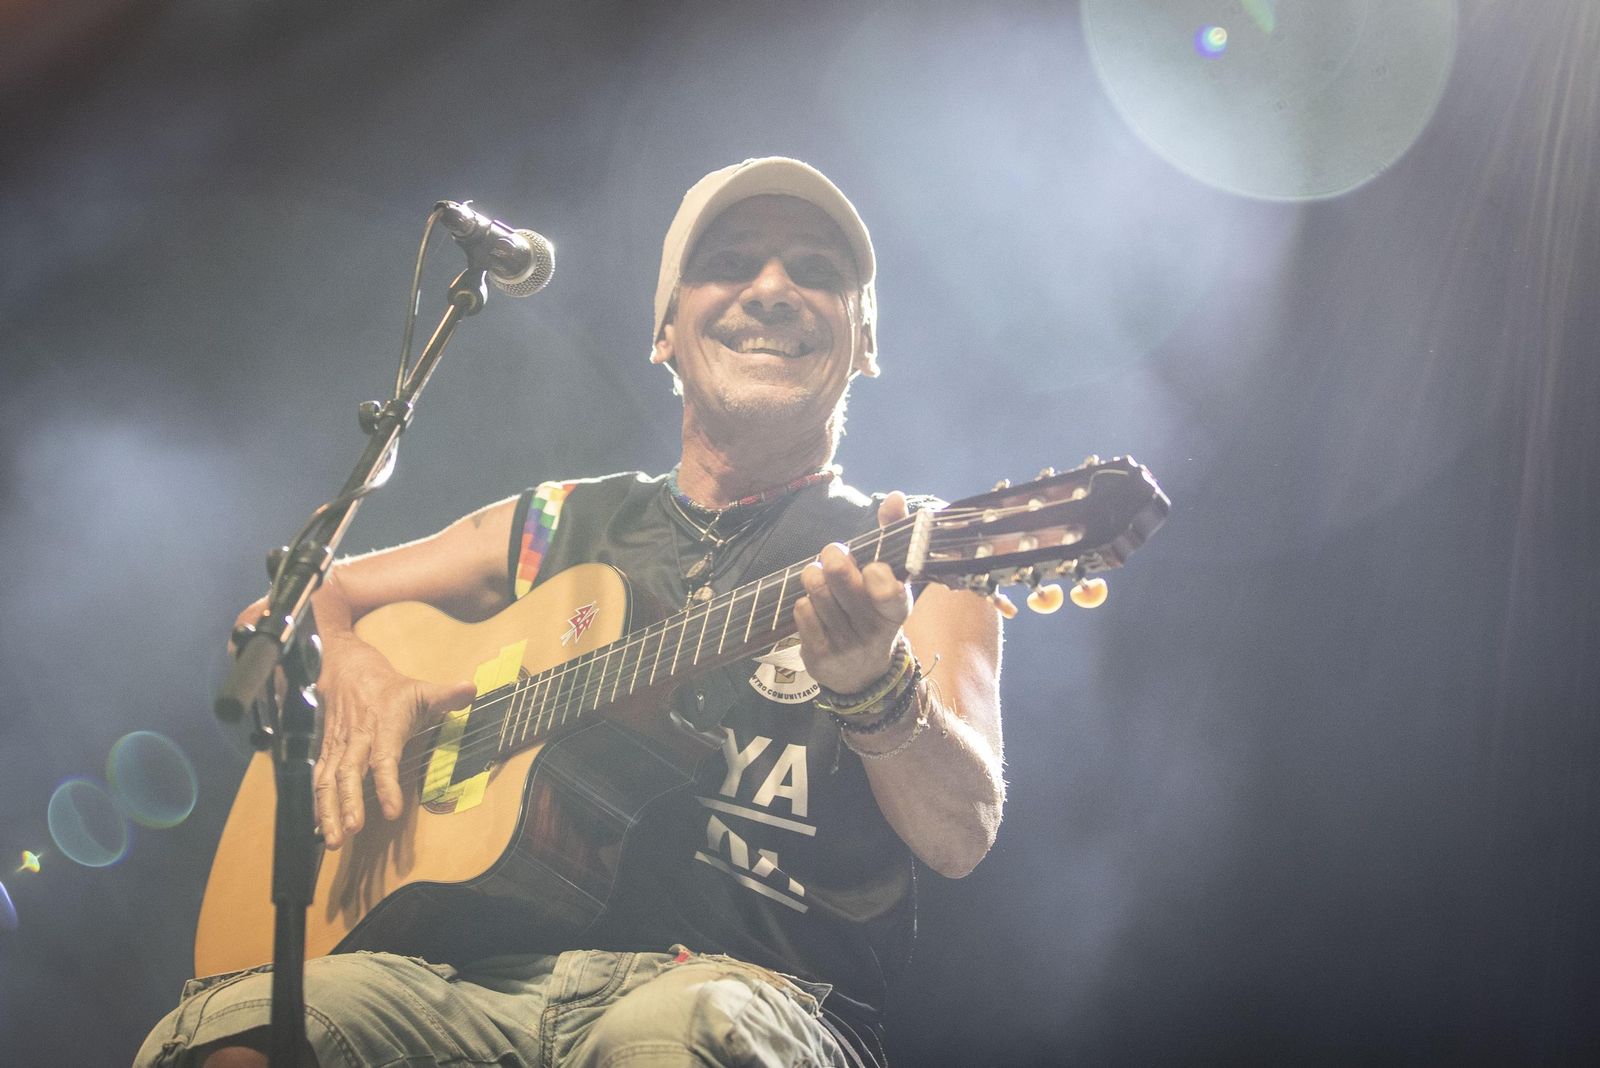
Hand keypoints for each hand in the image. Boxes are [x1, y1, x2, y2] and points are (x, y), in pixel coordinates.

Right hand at [312, 634, 474, 848]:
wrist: (349, 671)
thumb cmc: (392, 689)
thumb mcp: (421, 690)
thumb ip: (446, 696)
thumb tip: (473, 689)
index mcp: (383, 726)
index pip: (384, 758)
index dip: (387, 785)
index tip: (393, 812)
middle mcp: (357, 739)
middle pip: (349, 773)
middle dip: (349, 802)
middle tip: (352, 829)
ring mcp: (338, 746)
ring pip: (327, 780)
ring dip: (328, 811)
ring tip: (333, 840)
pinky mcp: (326, 752)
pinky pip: (318, 778)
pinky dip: (317, 803)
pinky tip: (319, 827)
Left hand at [795, 491, 913, 693]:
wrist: (864, 673)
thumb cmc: (876, 611)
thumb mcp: (892, 579)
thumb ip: (893, 535)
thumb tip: (894, 496)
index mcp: (897, 608)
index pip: (889, 592)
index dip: (877, 575)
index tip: (871, 566)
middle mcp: (873, 630)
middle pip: (838, 580)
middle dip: (831, 558)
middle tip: (832, 554)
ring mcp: (846, 645)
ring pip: (816, 592)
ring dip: (813, 577)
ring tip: (819, 576)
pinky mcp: (821, 656)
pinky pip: (801, 612)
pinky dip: (804, 603)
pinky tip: (815, 607)